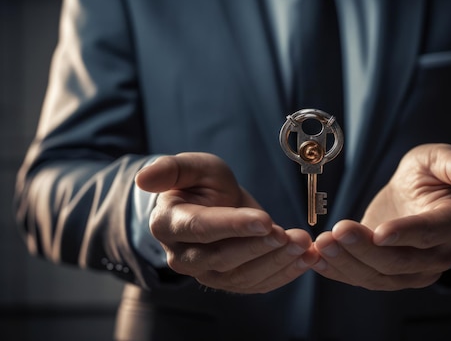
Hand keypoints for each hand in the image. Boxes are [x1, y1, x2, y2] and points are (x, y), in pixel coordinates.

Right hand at [135, 152, 317, 293]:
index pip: (201, 228)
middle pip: (222, 258)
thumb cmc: (201, 184)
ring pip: (242, 277)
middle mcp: (182, 256)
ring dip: (277, 263)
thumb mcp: (192, 167)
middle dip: (260, 247)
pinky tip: (306, 259)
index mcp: (169, 224)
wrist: (212, 205)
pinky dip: (284, 274)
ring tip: (304, 246)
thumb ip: (171, 169)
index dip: (233, 225)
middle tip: (292, 236)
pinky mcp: (229, 282)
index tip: (265, 220)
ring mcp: (206, 273)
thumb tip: (143, 178)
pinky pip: (256, 285)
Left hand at [312, 144, 450, 289]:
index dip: (406, 233)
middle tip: (338, 232)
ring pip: (379, 276)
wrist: (411, 197)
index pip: (431, 233)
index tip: (379, 231)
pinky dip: (337, 272)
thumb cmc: (425, 176)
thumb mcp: (437, 159)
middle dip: (366, 249)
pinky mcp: (388, 277)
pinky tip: (315, 259)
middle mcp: (436, 255)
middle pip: (400, 261)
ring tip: (322, 244)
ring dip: (347, 263)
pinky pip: (361, 280)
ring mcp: (412, 271)